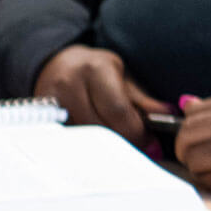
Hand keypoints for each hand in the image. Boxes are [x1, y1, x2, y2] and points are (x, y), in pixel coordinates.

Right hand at [33, 45, 170, 145]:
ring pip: (85, 138)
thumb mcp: (123, 78)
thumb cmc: (95, 72)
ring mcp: (52, 102)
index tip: (148, 139)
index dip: (136, 131)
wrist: (55, 64)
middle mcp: (70, 84)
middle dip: (123, 141)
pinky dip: (87, 145)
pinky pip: (70, 140)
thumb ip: (144, 100)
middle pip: (101, 128)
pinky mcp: (42, 117)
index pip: (118, 111)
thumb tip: (167, 115)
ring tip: (116, 139)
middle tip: (135, 144)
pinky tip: (96, 141)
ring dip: (105, 146)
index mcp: (95, 69)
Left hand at [174, 95, 210, 198]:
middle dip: (187, 146)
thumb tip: (187, 105)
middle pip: (188, 134)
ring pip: (192, 158)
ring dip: (199, 165)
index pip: (197, 112)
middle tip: (201, 152)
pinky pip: (204, 178)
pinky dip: (208, 179)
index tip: (196, 133)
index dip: (190, 125)